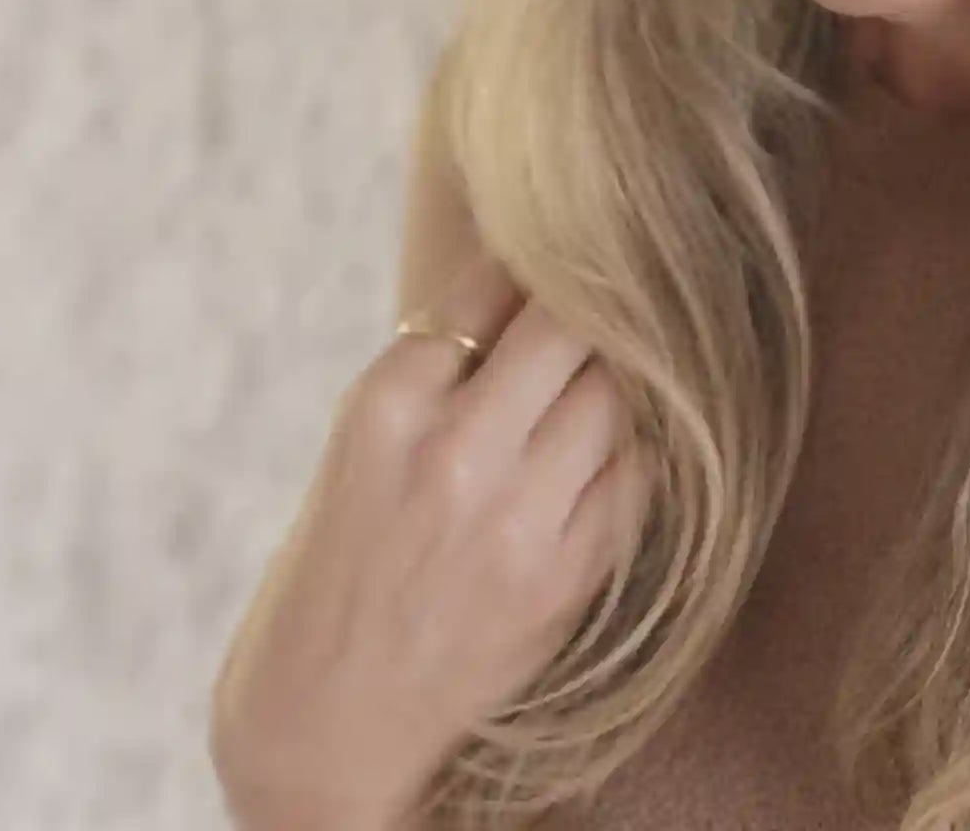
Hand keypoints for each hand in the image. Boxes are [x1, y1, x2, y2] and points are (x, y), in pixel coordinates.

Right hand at [209, 248, 653, 829]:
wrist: (324, 733)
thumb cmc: (338, 568)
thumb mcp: (361, 446)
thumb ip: (441, 368)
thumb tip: (534, 272)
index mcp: (386, 408)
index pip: (493, 285)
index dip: (538, 256)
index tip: (569, 236)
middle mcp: (455, 454)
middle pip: (571, 324)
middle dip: (598, 294)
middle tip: (622, 278)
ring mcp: (518, 520)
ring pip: (619, 391)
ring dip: (631, 365)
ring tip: (641, 347)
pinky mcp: (567, 579)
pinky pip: (641, 473)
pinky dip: (645, 441)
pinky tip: (636, 430)